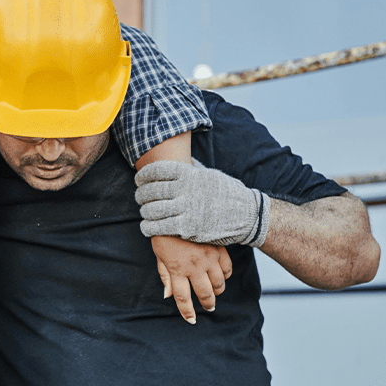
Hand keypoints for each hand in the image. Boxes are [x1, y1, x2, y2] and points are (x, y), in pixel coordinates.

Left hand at [135, 160, 270, 246]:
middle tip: (139, 197)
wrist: (247, 215)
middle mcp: (186, 190)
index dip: (144, 175)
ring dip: (145, 211)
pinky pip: (160, 227)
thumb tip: (180, 158)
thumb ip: (192, 168)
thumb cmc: (227, 193)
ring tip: (144, 212)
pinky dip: (149, 228)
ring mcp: (186, 209)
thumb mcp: (210, 174)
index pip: (158, 170)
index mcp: (190, 174)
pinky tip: (147, 227)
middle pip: (152, 190)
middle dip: (141, 194)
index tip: (139, 179)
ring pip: (153, 210)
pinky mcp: (188, 228)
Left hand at [151, 236, 231, 323]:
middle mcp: (194, 266)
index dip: (187, 312)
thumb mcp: (159, 253)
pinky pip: (227, 269)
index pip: (182, 298)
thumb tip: (167, 296)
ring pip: (219, 284)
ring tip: (214, 292)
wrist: (179, 207)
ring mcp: (209, 258)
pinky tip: (221, 275)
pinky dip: (225, 276)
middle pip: (205, 294)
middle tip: (208, 307)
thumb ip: (165, 275)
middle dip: (207, 304)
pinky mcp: (219, 249)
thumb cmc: (165, 232)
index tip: (191, 320)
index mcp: (177, 268)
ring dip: (217, 291)